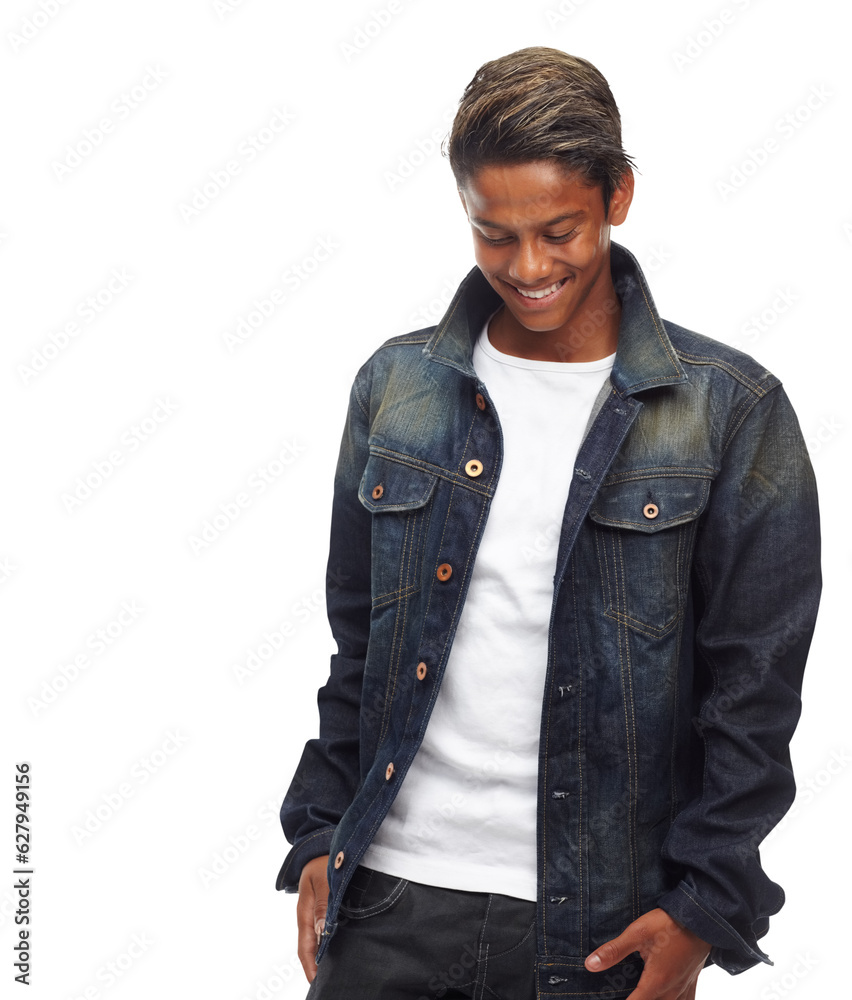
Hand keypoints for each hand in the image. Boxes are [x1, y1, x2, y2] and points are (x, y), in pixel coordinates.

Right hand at [296, 854, 329, 982]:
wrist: (318, 848)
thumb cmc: (321, 862)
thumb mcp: (323, 880)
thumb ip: (324, 903)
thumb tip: (322, 930)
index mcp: (305, 912)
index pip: (305, 945)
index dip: (310, 965)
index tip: (316, 982)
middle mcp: (309, 917)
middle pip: (311, 948)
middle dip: (317, 967)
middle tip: (329, 982)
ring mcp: (315, 914)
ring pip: (318, 941)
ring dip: (324, 956)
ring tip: (336, 972)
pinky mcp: (323, 910)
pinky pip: (325, 931)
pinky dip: (330, 942)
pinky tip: (341, 949)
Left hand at [585, 907, 709, 998]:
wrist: (700, 917)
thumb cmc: (668, 924)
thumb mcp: (637, 933)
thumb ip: (614, 951)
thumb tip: (590, 964)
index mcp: (656, 982)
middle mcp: (671, 991)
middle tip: (624, 991)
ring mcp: (684, 988)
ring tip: (641, 994)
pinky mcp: (692, 981)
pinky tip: (666, 997)